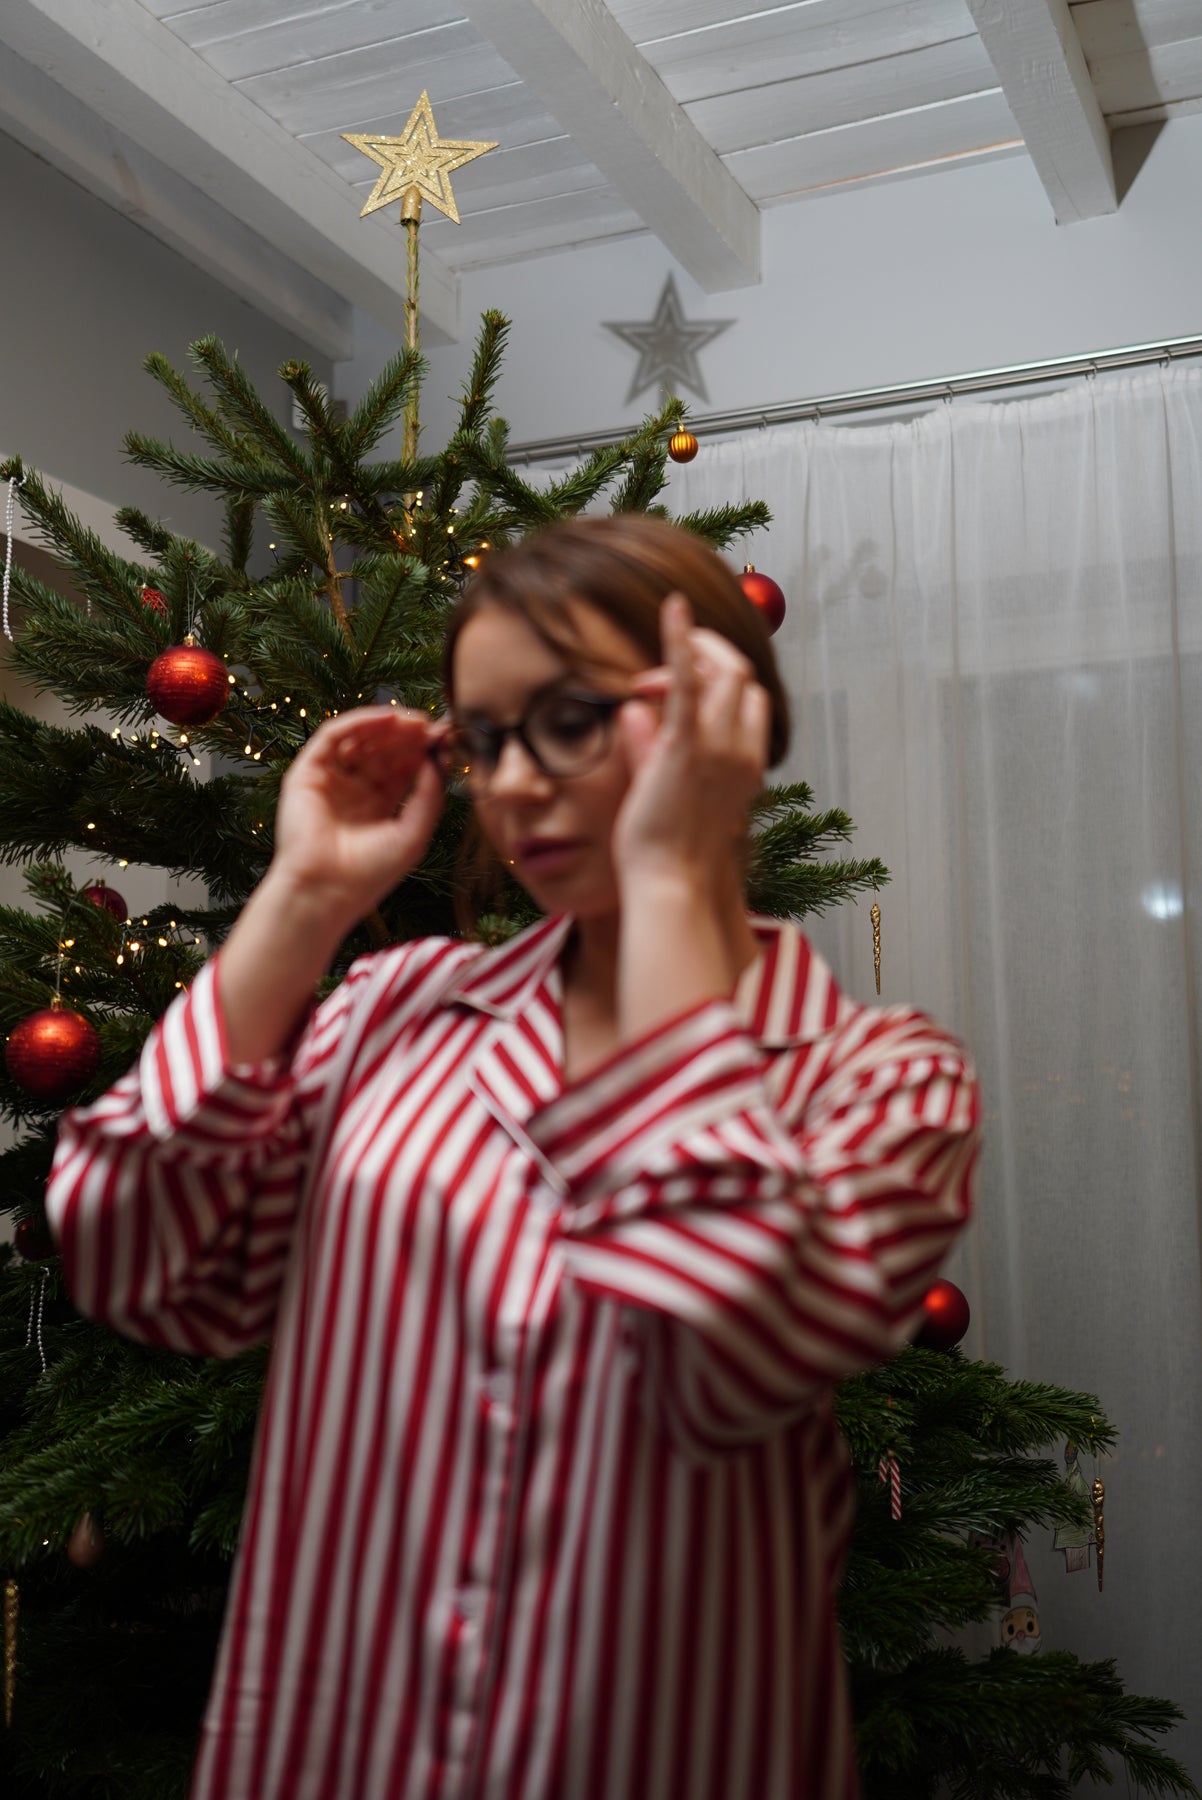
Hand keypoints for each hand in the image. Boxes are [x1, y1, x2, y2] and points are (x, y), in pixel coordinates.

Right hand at [269, 705, 445, 931]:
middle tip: (434, 726)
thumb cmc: (369, 873)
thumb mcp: (414, 832)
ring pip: (360, 738)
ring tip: (415, 722)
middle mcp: (354, 789)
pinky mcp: (307, 773)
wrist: (326, 891)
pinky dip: (360, 721)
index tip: (447, 738)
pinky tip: (387, 718)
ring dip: (388, 725)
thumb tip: (436, 759)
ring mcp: (331, 779)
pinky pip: (333, 735)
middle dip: (410, 735)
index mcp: (379, 805)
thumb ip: (429, 795)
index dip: (425, 750)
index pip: (403, 766)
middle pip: (385, 748)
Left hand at [612, 594, 768, 894]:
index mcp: (746, 763)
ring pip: (724, 670)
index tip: (668, 695)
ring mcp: (719, 746)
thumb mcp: (663, 792)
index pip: (750, 698)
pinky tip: (673, 607)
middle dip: (703, 659)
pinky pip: (686, 679)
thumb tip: (630, 711)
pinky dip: (680, 639)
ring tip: (645, 678)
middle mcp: (742, 749)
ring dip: (689, 656)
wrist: (669, 885)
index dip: (715, 683)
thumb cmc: (666, 852)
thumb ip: (649, 746)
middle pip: (740, 674)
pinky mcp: (684, 746)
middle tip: (651, 681)